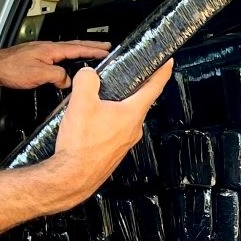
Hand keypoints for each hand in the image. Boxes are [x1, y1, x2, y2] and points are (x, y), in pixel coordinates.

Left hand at [0, 40, 109, 89]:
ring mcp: (42, 51)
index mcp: (51, 50)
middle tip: (105, 46)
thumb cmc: (11, 68)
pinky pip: (58, 56)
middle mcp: (48, 48)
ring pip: (67, 50)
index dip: (94, 49)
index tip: (107, 50)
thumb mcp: (39, 75)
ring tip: (91, 53)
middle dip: (92, 46)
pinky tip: (68, 63)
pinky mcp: (36, 57)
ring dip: (81, 51)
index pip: (78, 48)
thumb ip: (57, 76)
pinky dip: (69, 57)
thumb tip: (67, 80)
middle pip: (75, 45)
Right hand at [46, 61, 173, 199]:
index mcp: (132, 114)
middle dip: (132, 87)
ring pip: (124, 116)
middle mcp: (133, 129)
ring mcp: (124, 142)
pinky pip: (114, 129)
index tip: (168, 62)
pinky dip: (106, 121)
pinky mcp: (113, 151)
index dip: (162, 71)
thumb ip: (87, 80)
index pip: (154, 87)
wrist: (72, 177)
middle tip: (126, 76)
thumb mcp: (81, 102)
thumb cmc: (81, 146)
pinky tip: (90, 122)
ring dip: (115, 106)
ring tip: (99, 99)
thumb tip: (88, 74)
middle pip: (138, 101)